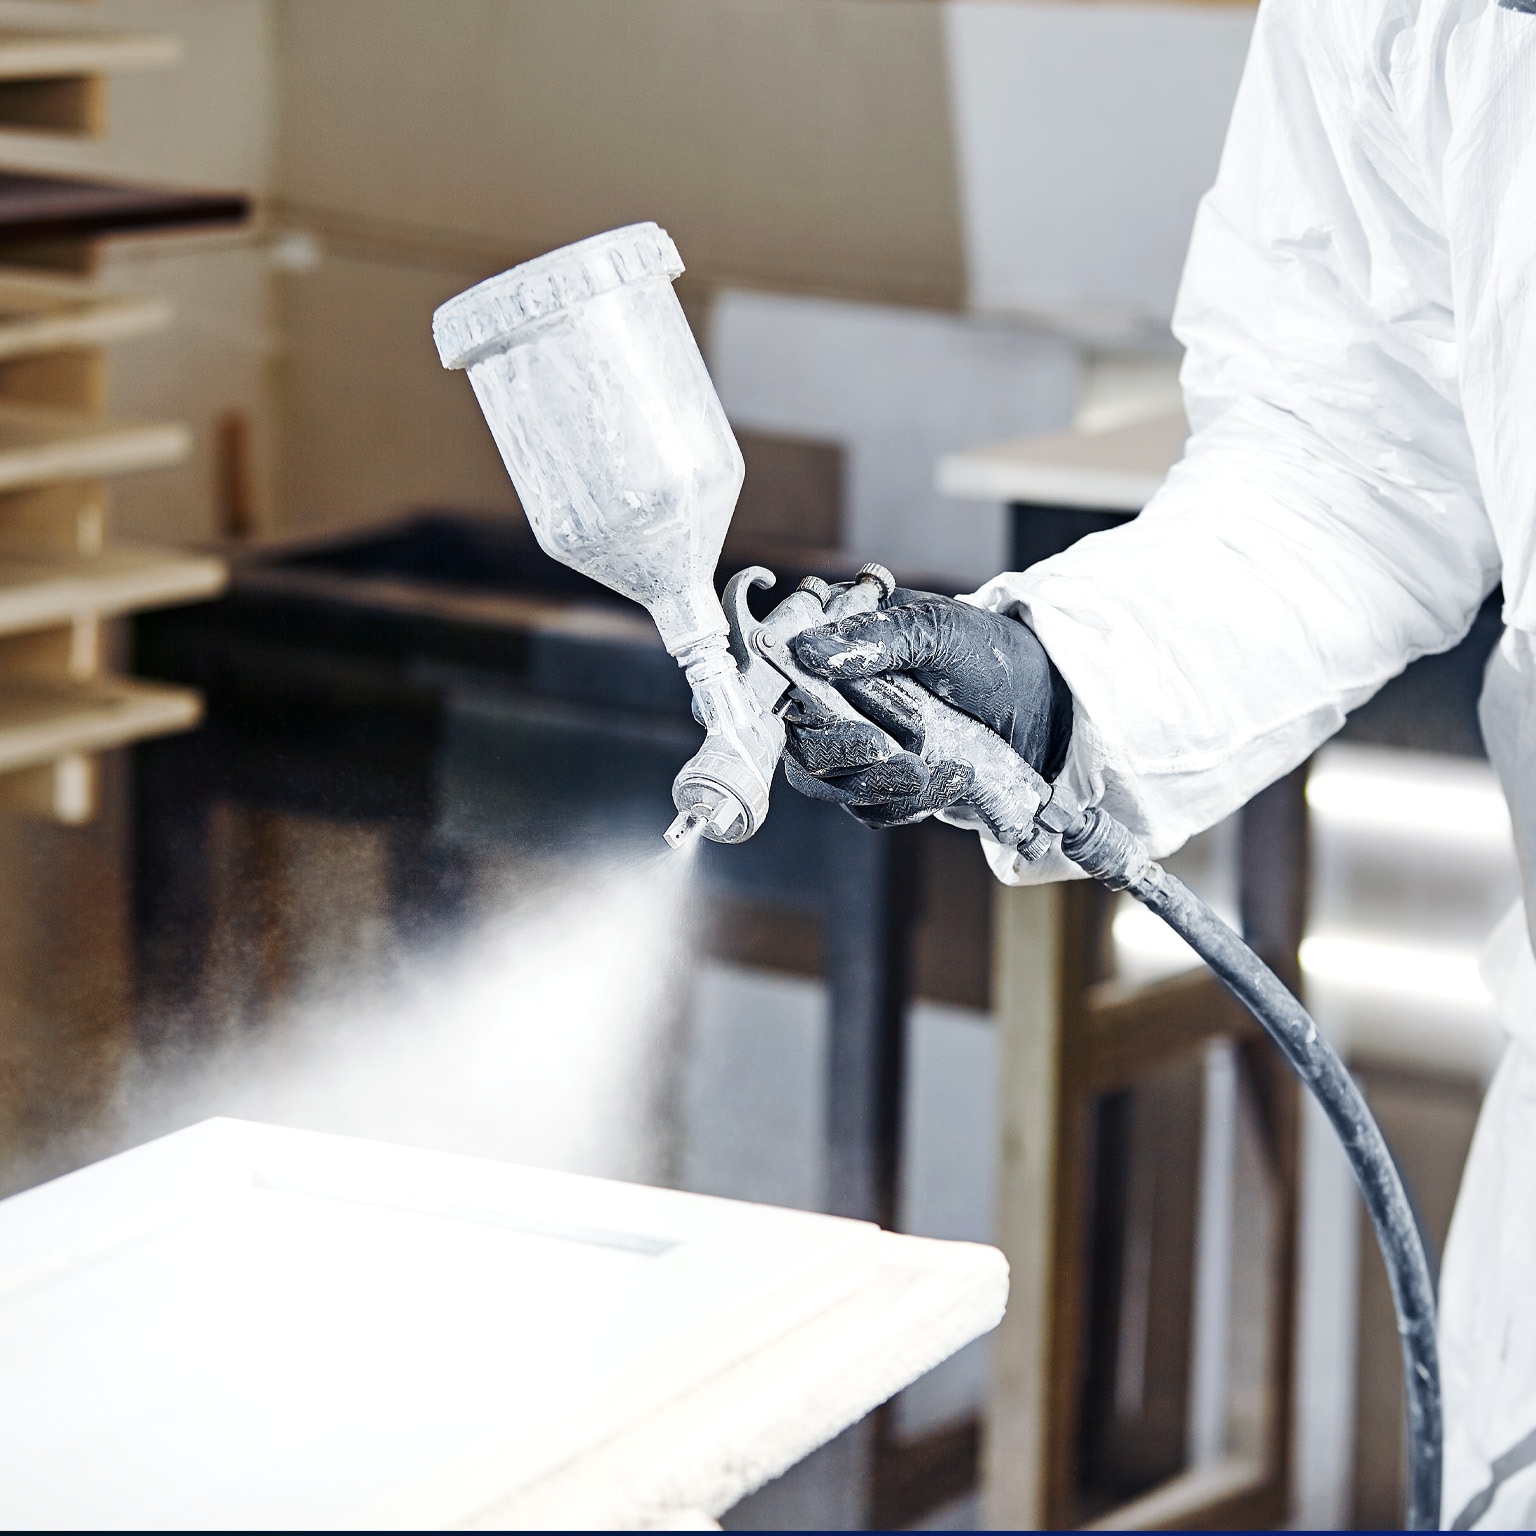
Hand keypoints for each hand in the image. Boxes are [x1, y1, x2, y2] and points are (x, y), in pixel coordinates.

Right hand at [781, 587, 1071, 828]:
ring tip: (930, 771)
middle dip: (842, 752)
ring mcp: (855, 741)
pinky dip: (902, 803)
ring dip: (877, 783)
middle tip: (888, 752)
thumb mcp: (944, 631)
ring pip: (828, 781)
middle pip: (798, 736)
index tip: (819, 715)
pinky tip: (946, 781)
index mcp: (838, 641)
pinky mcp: (879, 782)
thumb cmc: (993, 656)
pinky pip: (867, 807)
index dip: (783, 700)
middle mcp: (836, 694)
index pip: (780, 674)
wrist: (1047, 710)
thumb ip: (881, 637)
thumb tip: (809, 650)